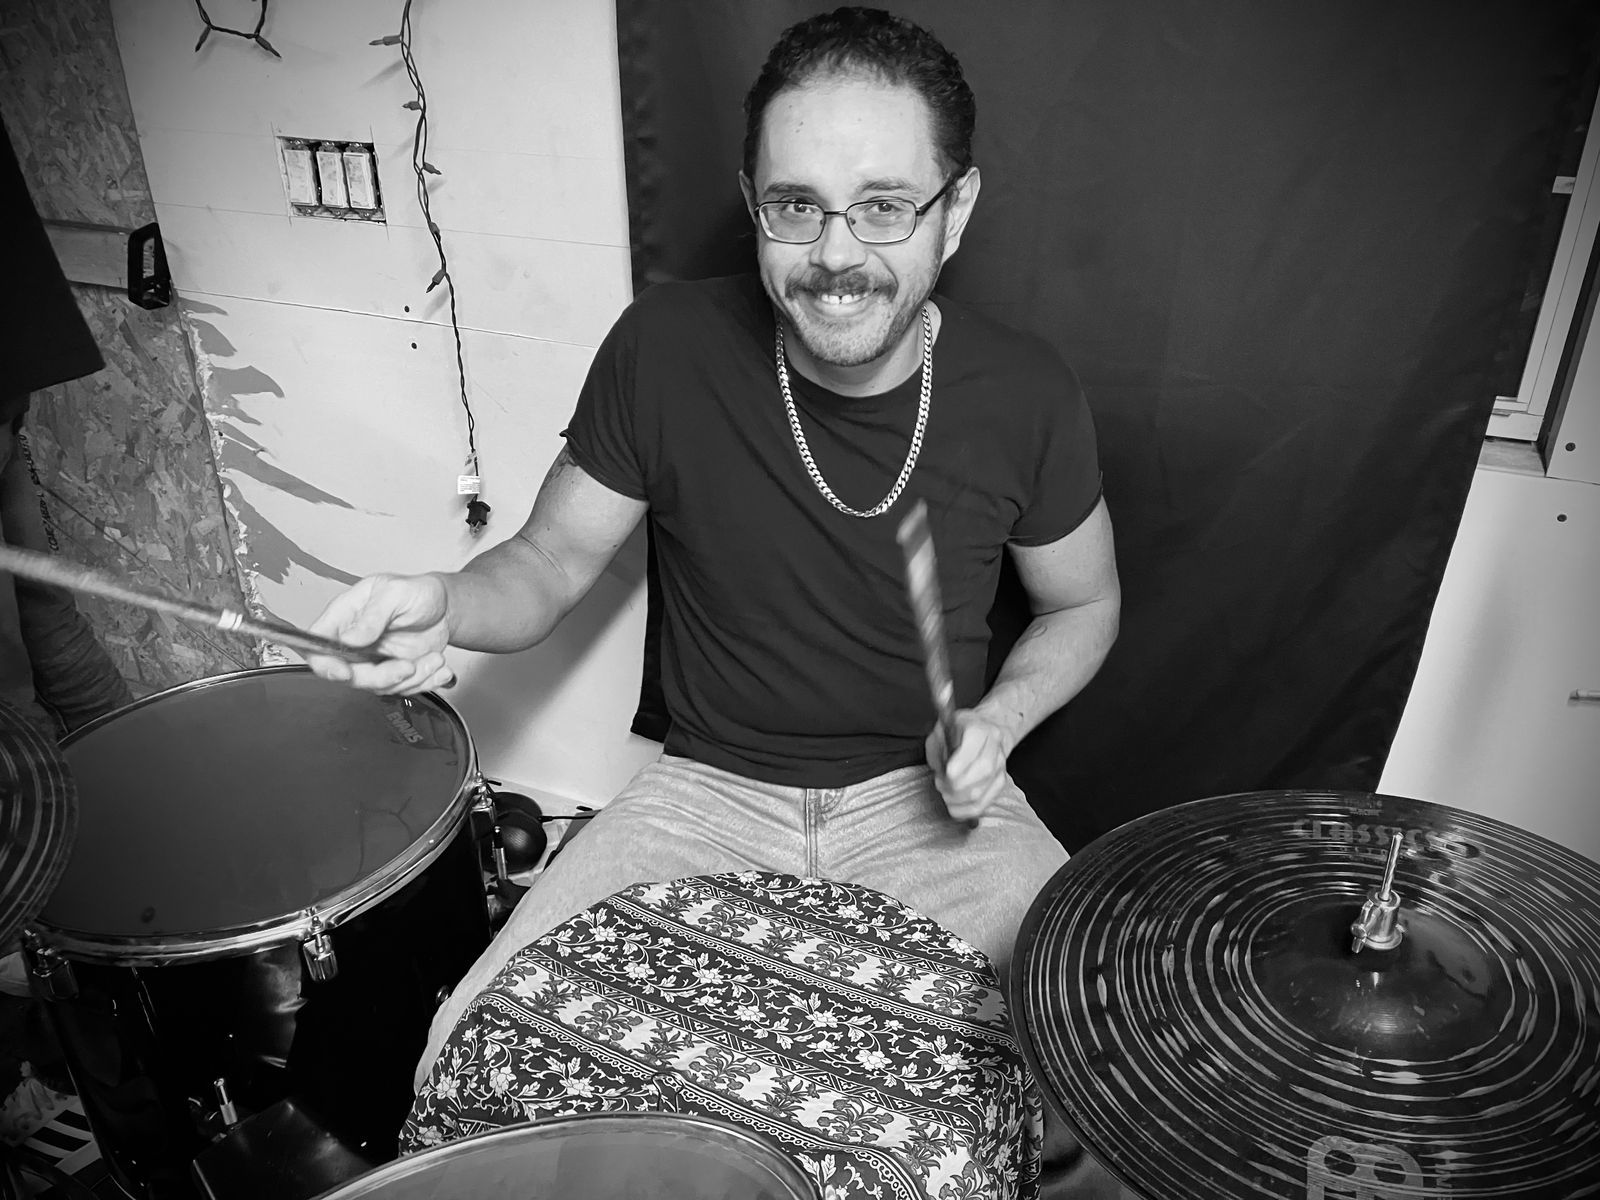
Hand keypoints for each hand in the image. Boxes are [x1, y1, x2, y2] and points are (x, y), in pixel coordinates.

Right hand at [304, 573, 455, 694]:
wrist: (445, 607)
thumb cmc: (416, 591)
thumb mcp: (395, 593)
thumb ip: (373, 615)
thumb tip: (350, 638)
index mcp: (345, 617)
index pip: (317, 645)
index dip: (324, 663)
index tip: (344, 672)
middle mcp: (355, 643)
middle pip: (349, 675)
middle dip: (382, 677)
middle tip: (408, 666)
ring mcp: (374, 660)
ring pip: (380, 686)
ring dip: (412, 678)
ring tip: (434, 658)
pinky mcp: (394, 672)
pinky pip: (403, 689)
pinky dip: (425, 683)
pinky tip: (439, 668)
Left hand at [925, 708, 1014, 822]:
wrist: (980, 729)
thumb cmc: (953, 733)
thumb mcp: (939, 733)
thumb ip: (939, 752)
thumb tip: (943, 777)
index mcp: (978, 729)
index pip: (973, 749)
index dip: (957, 767)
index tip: (943, 775)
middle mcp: (995, 745)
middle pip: (983, 771)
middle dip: (956, 786)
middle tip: (940, 785)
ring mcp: (1001, 765)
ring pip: (984, 790)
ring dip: (959, 800)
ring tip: (945, 794)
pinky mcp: (1000, 782)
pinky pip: (986, 803)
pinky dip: (967, 810)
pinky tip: (954, 807)